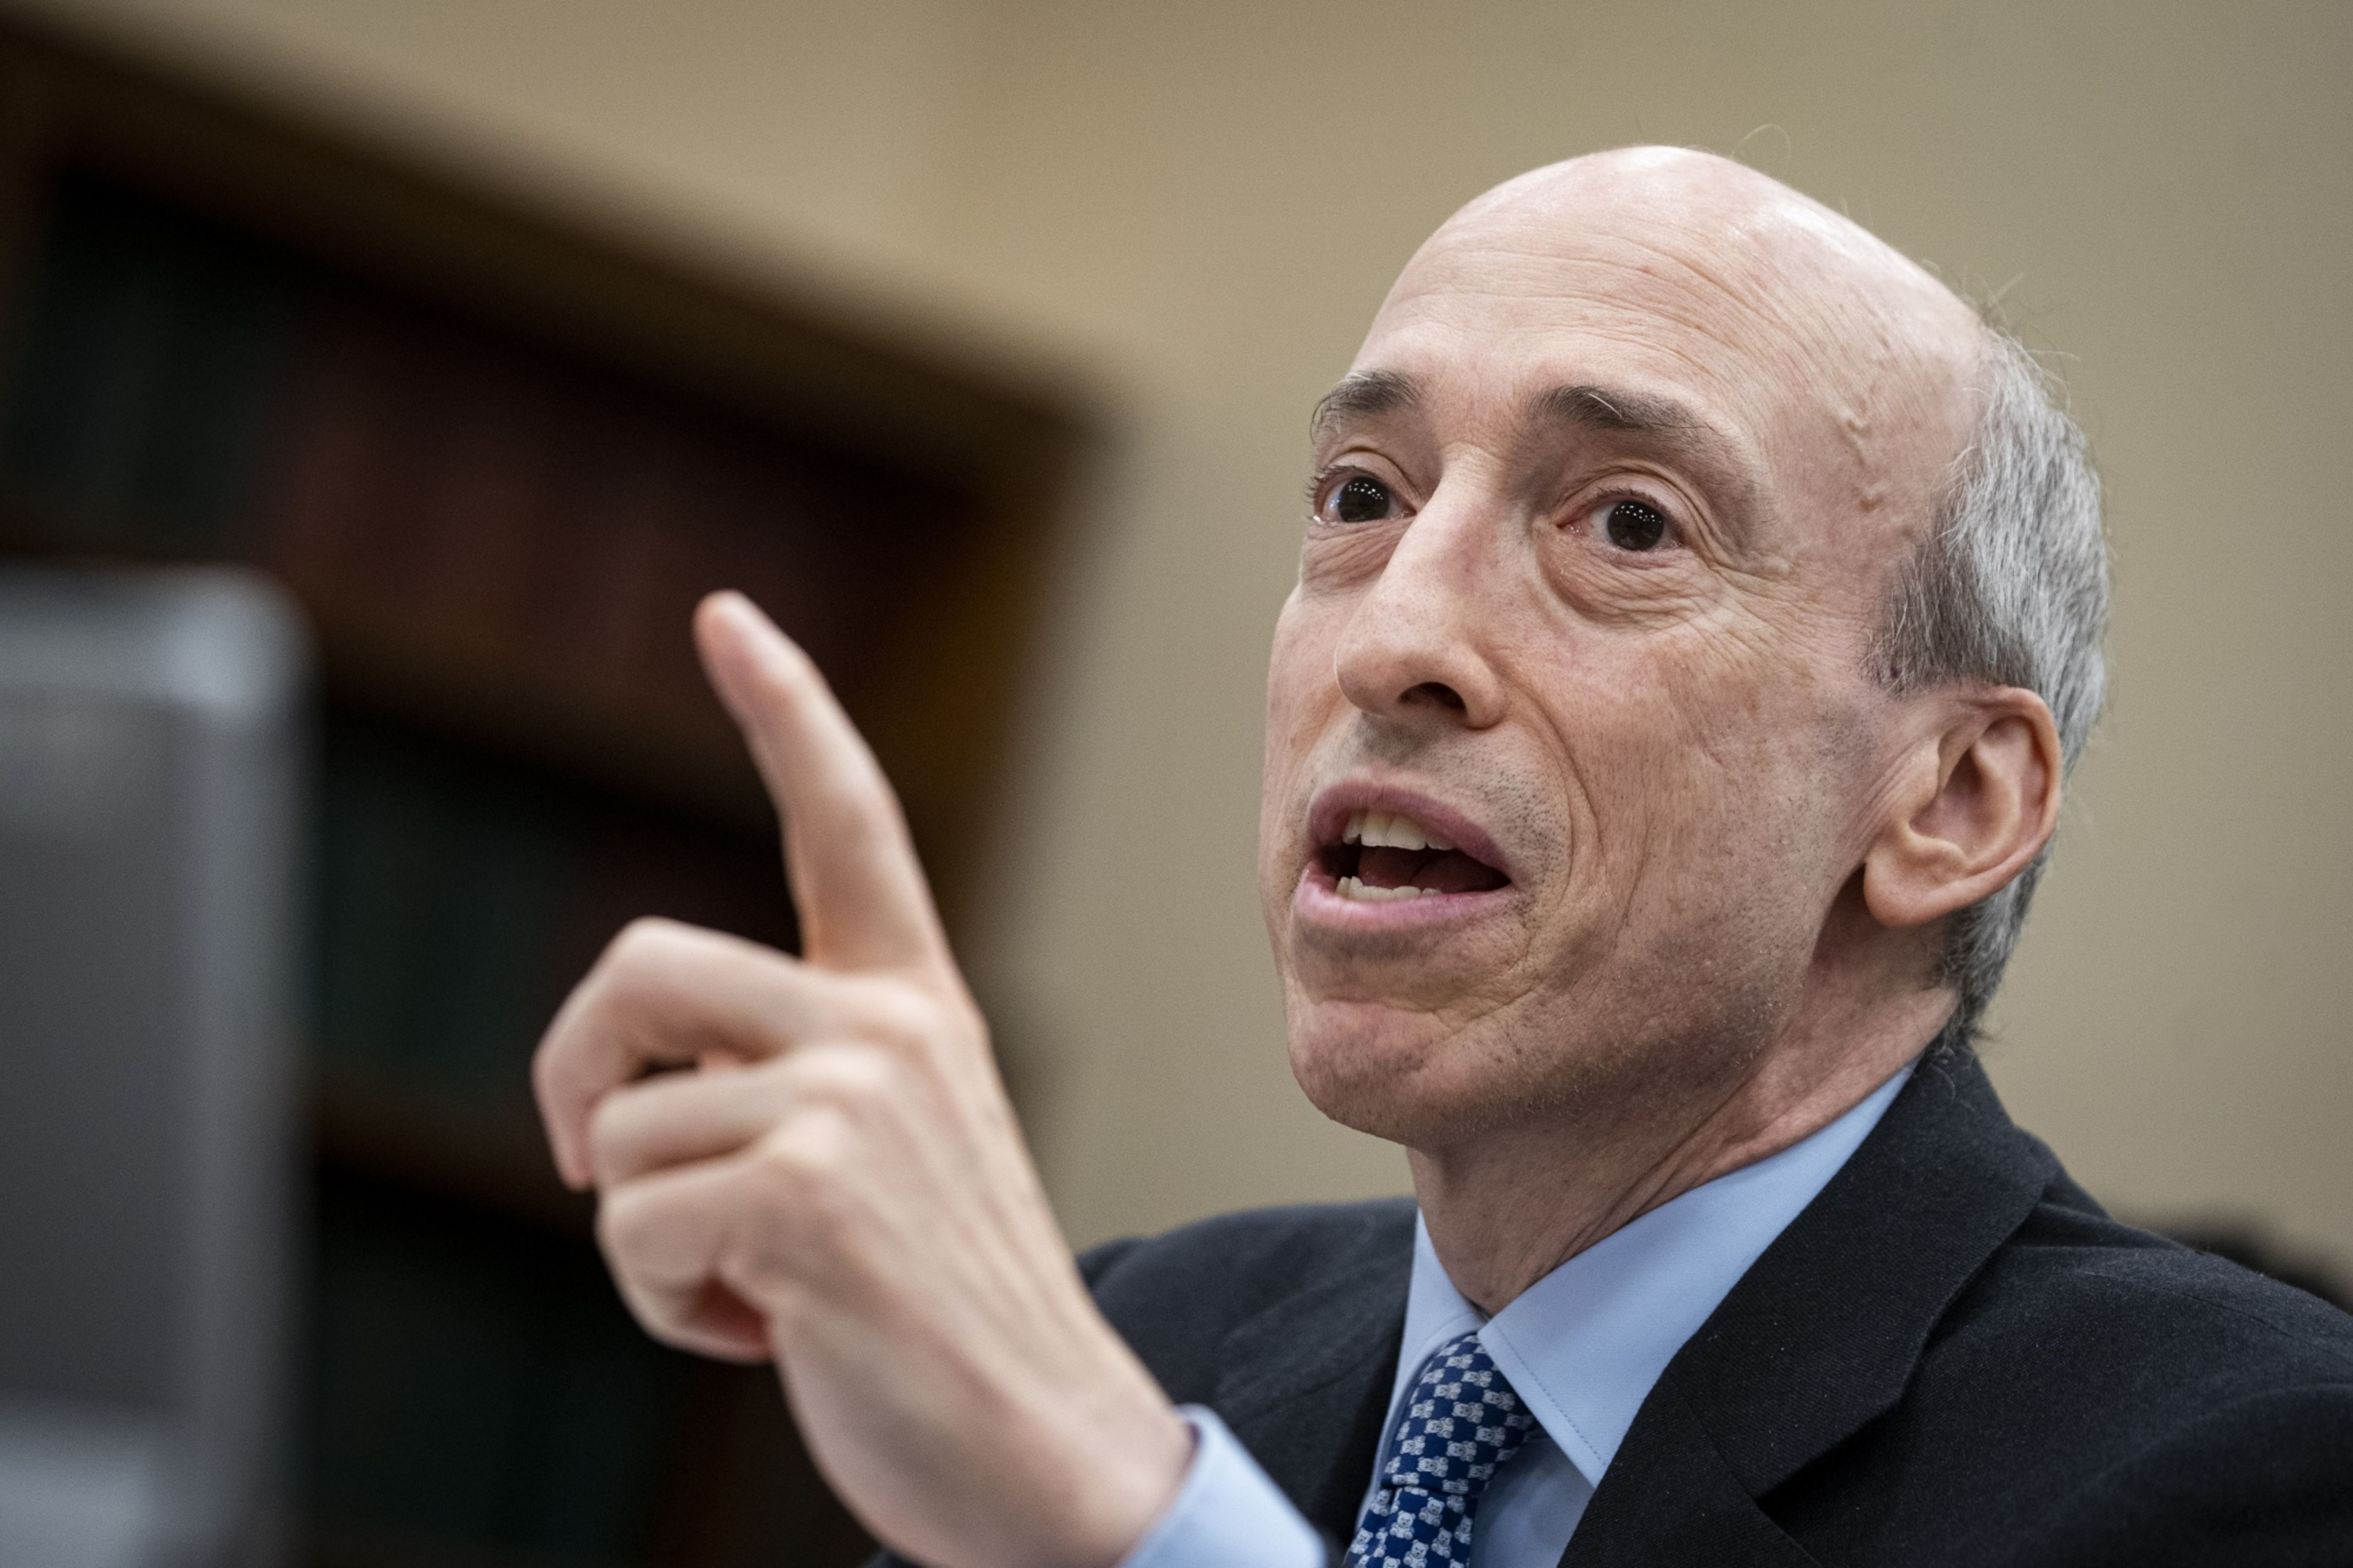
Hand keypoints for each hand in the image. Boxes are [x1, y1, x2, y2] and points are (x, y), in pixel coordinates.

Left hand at [532, 592, 1190, 1567]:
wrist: (1049, 1452)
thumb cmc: (944, 1312)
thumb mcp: (884, 1163)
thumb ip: (785, 1086)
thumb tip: (623, 1097)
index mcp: (913, 1009)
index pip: (848, 824)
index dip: (785, 710)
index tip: (726, 617)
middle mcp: (887, 1031)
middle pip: (638, 966)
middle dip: (574, 1071)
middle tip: (589, 1159)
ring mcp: (854, 1103)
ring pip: (615, 1137)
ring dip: (645, 1241)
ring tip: (752, 1287)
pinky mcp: (806, 1194)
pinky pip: (630, 1228)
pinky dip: (662, 1306)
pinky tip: (761, 1332)